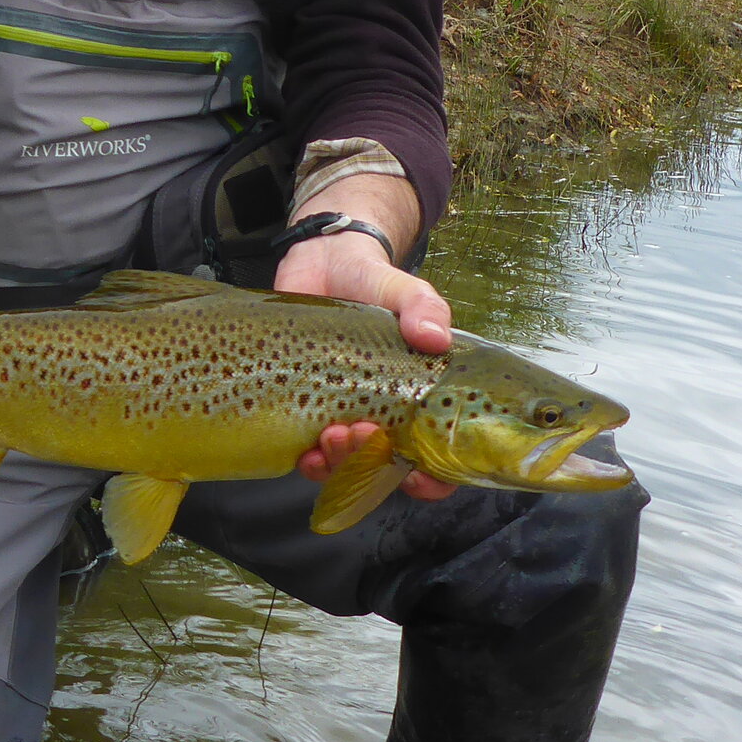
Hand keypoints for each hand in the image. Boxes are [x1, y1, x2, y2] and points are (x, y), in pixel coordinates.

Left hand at [278, 228, 454, 501]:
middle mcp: (383, 415)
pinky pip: (309, 454)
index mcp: (418, 397)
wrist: (320, 262)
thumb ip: (423, 307)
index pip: (437, 455)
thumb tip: (434, 336)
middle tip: (362, 432)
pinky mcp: (304, 410)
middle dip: (375, 464)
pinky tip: (304, 451)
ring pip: (347, 467)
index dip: (435, 478)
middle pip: (388, 468)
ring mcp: (343, 415)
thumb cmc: (372, 280)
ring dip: (341, 464)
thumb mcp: (404, 289)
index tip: (421, 473)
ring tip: (332, 434)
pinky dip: (309, 462)